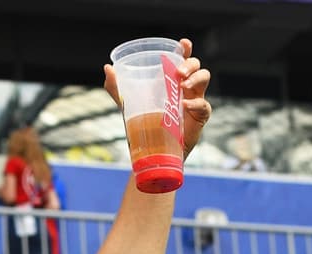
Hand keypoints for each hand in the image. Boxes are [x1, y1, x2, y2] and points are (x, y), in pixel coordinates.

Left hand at [103, 39, 210, 158]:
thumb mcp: (129, 104)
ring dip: (196, 78)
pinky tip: (184, 105)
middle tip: (179, 72)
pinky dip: (195, 103)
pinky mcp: (199, 116)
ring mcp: (195, 99)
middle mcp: (186, 87)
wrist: (153, 150)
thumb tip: (107, 68)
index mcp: (172, 80)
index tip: (183, 43)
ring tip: (183, 86)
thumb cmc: (145, 123)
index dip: (186, 49)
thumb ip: (118, 88)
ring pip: (204, 79)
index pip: (182, 59)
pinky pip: (203, 106)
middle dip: (190, 64)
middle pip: (196, 66)